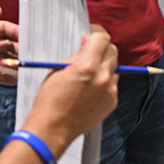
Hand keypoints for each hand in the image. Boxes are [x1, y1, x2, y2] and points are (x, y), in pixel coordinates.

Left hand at [0, 5, 19, 81]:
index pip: (3, 29)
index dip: (15, 32)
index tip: (26, 37)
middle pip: (5, 45)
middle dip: (18, 49)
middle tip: (28, 55)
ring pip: (2, 60)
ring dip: (13, 64)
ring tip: (24, 68)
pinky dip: (3, 77)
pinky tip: (13, 79)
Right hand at [21, 27, 118, 156]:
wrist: (52, 129)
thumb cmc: (49, 99)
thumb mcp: (57, 70)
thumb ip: (76, 55)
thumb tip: (88, 42)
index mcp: (88, 65)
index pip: (102, 38)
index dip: (96, 34)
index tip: (90, 35)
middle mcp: (103, 76)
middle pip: (112, 51)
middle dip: (101, 48)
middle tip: (90, 52)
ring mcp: (110, 89)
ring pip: (114, 68)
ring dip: (104, 66)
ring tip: (88, 75)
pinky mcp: (113, 101)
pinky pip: (113, 84)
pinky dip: (105, 82)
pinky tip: (90, 90)